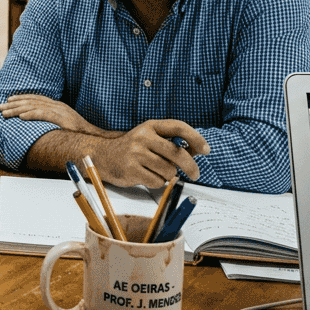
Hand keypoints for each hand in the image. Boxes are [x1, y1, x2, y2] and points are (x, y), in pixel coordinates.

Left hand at [0, 94, 106, 135]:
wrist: (94, 137)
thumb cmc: (79, 134)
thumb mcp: (63, 125)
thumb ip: (52, 122)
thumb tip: (39, 126)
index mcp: (57, 106)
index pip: (36, 99)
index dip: (21, 98)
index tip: (9, 100)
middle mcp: (57, 106)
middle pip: (32, 102)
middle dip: (14, 104)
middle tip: (0, 107)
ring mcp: (60, 111)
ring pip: (34, 107)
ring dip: (17, 109)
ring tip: (5, 112)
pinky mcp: (62, 118)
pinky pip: (43, 114)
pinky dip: (31, 114)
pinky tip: (20, 116)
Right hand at [90, 119, 208, 187]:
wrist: (103, 156)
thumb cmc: (132, 149)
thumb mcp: (151, 139)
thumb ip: (172, 144)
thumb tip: (197, 151)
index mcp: (150, 126)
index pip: (178, 127)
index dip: (196, 138)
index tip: (206, 149)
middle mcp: (142, 137)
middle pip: (177, 153)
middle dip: (190, 166)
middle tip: (196, 173)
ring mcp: (136, 153)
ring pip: (168, 170)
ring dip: (168, 175)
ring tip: (157, 171)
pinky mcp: (131, 170)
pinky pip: (157, 181)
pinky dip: (157, 182)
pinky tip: (147, 176)